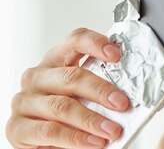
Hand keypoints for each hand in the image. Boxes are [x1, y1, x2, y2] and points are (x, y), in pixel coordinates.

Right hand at [6, 28, 130, 147]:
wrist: (42, 141)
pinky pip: (50, 131)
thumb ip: (100, 86)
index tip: (117, 54)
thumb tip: (132, 91)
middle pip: (71, 76)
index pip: (75, 41)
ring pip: (61, 106)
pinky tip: (93, 142)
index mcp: (56, 60)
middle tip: (123, 103)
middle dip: (101, 90)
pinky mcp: (17, 128)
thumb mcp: (83, 93)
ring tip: (112, 130)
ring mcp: (24, 101)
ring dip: (91, 119)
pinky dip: (75, 138)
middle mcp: (37, 76)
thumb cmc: (68, 111)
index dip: (96, 44)